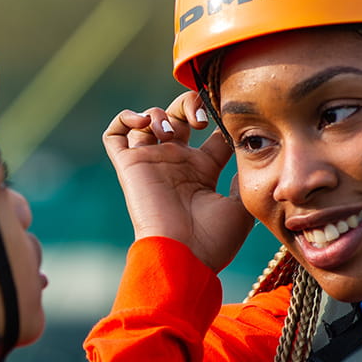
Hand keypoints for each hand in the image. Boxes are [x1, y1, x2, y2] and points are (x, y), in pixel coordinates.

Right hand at [102, 91, 254, 271]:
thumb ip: (243, 177)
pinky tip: (144, 122)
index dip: (219, 120)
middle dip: (188, 105)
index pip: (210, 135)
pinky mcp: (129, 166)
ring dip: (160, 113)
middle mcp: (176, 164)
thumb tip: (247, 152)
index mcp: (202, 172)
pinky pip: (114, 134)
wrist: (182, 256)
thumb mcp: (241, 206)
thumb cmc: (213, 239)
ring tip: (171, 131)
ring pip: (147, 121)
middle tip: (199, 119)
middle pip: (179, 117)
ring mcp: (152, 163)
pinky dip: (125, 119)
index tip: (228, 118)